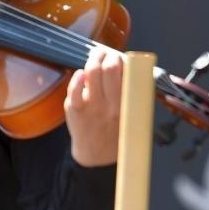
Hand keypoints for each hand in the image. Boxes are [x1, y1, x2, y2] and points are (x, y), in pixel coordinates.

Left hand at [64, 46, 123, 165]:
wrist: (97, 155)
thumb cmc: (116, 131)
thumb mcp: (133, 115)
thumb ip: (134, 94)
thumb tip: (131, 67)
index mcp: (128, 105)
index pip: (128, 74)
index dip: (123, 60)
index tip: (121, 58)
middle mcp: (111, 105)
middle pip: (109, 68)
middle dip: (108, 55)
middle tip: (106, 54)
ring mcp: (92, 106)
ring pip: (92, 73)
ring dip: (93, 60)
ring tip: (96, 58)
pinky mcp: (75, 110)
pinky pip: (74, 89)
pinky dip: (77, 77)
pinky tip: (82, 74)